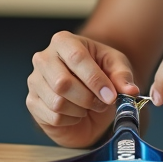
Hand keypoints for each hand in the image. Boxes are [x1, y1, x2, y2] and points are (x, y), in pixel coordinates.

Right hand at [27, 31, 140, 147]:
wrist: (86, 92)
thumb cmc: (99, 73)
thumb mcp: (116, 68)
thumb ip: (123, 76)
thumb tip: (130, 90)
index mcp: (64, 41)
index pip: (77, 58)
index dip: (95, 80)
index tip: (111, 95)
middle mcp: (44, 58)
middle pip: (63, 83)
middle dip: (88, 98)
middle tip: (103, 103)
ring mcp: (34, 81)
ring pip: (57, 102)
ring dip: (81, 109)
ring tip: (89, 106)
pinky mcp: (32, 102)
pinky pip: (53, 117)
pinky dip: (71, 119)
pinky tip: (76, 112)